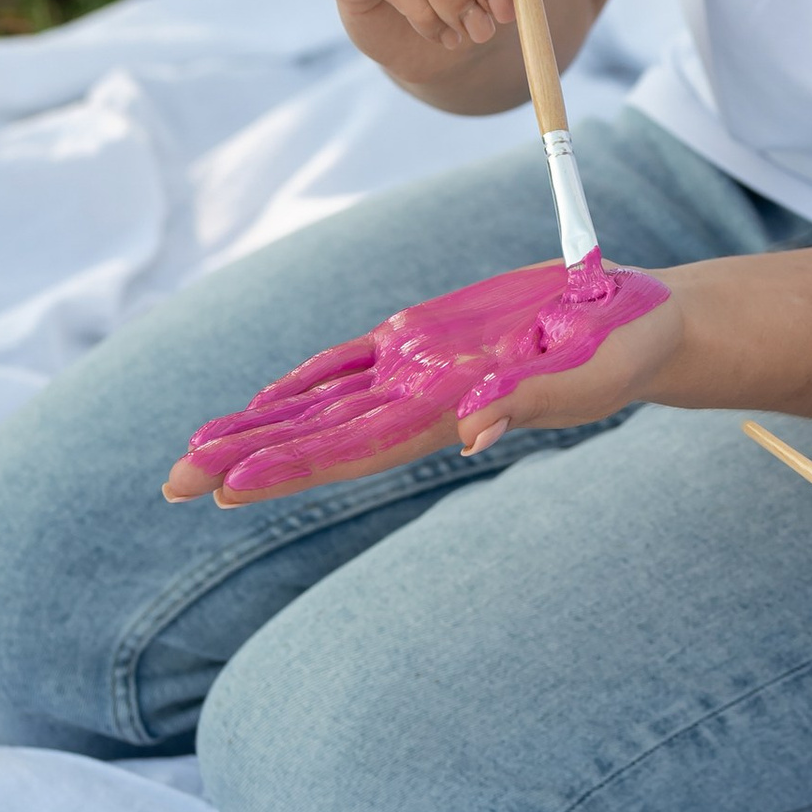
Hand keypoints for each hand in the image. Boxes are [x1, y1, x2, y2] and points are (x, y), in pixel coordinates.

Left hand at [162, 261, 678, 505]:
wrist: (640, 321)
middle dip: (246, 459)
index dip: (290, 468)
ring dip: (259, 427)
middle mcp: (422, 397)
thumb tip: (472, 435)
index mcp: (451, 410)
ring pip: (322, 402)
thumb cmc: (625, 351)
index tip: (226, 489)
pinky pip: (352, 361)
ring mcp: (420, 368)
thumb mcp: (589, 373)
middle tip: (172, 483)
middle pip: (318, 435)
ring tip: (194, 451)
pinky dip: (304, 381)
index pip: (353, 448)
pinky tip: (264, 400)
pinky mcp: (429, 335)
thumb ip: (533, 402)